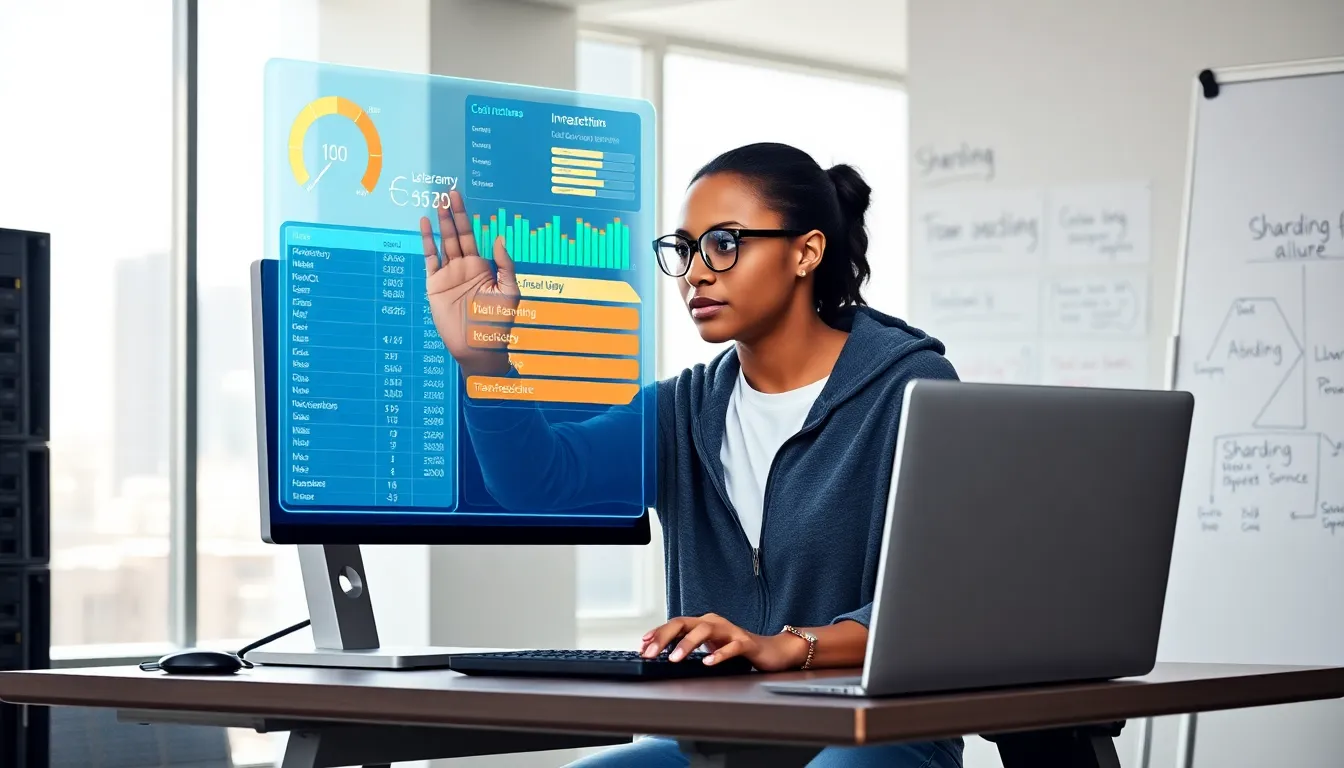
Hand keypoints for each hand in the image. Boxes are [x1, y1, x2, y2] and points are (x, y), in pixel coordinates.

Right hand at [419, 190, 519, 376]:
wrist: (479, 348)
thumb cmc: (499, 322)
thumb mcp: (509, 291)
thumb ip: (505, 264)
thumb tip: (499, 238)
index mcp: (481, 266)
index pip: (472, 235)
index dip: (466, 217)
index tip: (461, 197)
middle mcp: (463, 267)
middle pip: (456, 234)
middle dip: (452, 214)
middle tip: (448, 192)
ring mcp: (448, 275)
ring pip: (442, 243)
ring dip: (440, 223)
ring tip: (437, 202)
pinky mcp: (435, 285)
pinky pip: (429, 259)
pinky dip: (426, 242)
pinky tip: (425, 225)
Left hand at [640, 613, 806, 671]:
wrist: (771, 651)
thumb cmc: (737, 649)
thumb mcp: (708, 647)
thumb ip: (688, 647)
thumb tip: (659, 653)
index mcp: (704, 623)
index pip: (676, 624)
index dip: (658, 633)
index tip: (642, 644)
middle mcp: (715, 623)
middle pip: (685, 623)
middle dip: (664, 637)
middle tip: (649, 653)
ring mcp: (731, 631)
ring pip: (705, 631)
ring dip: (687, 644)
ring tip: (674, 659)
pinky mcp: (746, 643)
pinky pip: (731, 647)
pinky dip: (719, 654)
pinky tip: (707, 662)